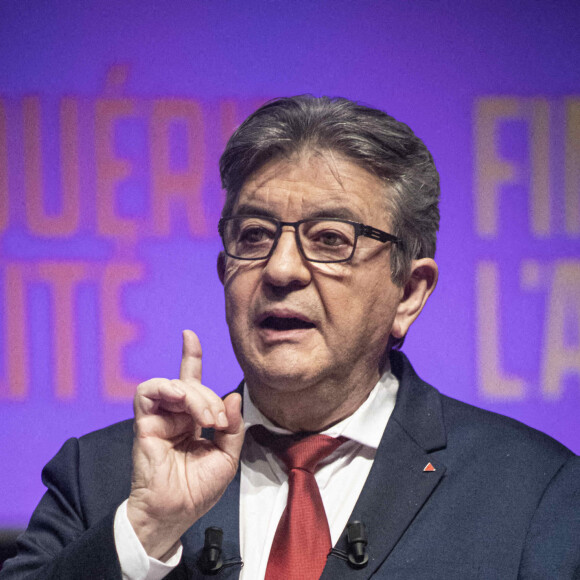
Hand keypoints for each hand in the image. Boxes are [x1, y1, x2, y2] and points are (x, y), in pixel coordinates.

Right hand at [126, 330, 243, 559]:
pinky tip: (181, 400)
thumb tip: (233, 396)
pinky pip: (148, 392)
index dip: (190, 357)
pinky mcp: (145, 423)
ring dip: (195, 395)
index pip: (191, 381)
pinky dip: (167, 388)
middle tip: (218, 422)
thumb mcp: (227, 457)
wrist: (175, 513)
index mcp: (193, 420)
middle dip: (211, 398)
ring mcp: (160, 418)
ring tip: (205, 417)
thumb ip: (232, 427)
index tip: (189, 335)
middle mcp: (176, 415)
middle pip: (194, 384)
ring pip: (176, 385)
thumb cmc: (198, 490)